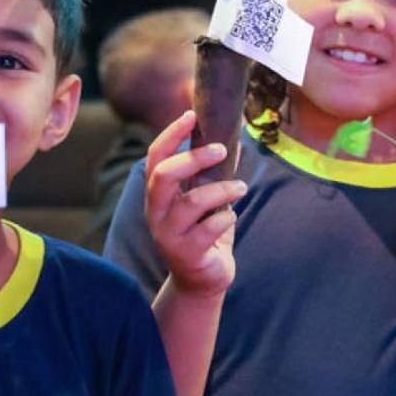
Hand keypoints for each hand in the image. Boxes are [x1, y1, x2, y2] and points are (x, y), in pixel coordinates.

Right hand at [144, 110, 244, 296]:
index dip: (171, 134)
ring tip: (240, 187)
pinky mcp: (187, 254)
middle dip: (193, 157)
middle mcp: (156, 213)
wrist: (202, 280)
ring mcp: (168, 235)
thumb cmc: (204, 232)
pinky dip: (226, 217)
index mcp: (157, 195)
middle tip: (221, 148)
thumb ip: (213, 173)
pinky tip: (230, 217)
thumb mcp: (205, 199)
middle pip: (164, 175)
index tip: (191, 115)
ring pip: (192, 202)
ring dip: (223, 189)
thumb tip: (234, 138)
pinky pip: (210, 227)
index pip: (155, 157)